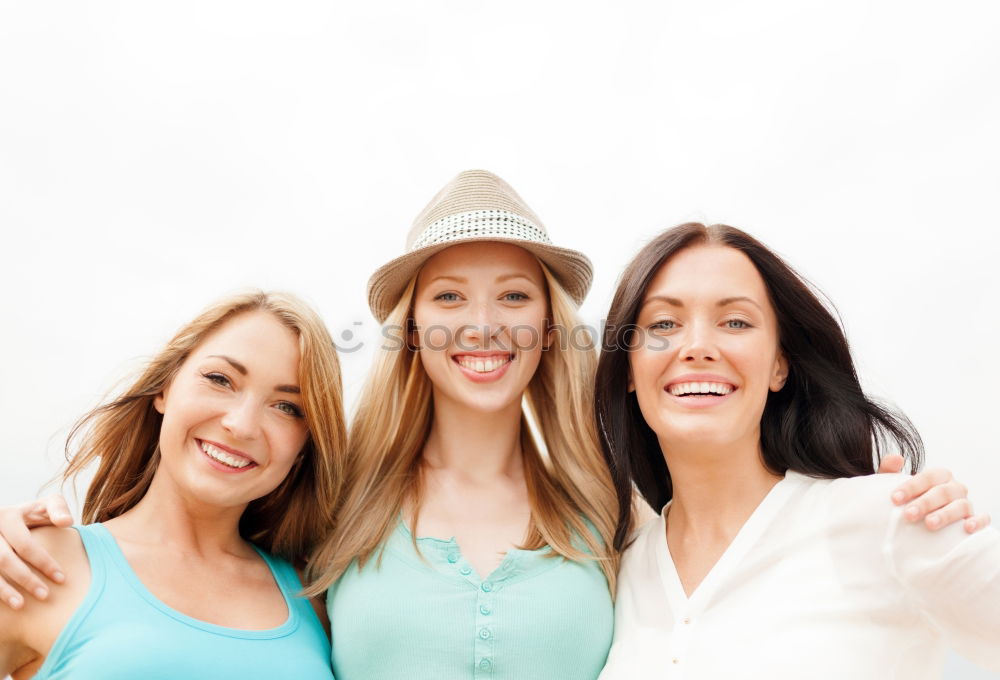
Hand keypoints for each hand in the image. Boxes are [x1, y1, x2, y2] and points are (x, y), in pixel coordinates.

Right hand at [0, 495, 72, 609]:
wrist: (8, 520)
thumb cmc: (33, 514)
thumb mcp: (45, 505)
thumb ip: (58, 510)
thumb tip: (66, 522)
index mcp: (8, 516)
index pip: (26, 544)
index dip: (44, 563)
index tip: (62, 579)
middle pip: (4, 559)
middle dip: (25, 579)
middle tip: (45, 595)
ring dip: (4, 591)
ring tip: (21, 605)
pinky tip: (5, 604)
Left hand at [878, 454, 991, 533]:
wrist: (916, 520)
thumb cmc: (906, 500)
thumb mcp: (894, 486)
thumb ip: (890, 470)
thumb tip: (896, 458)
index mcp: (938, 476)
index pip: (928, 476)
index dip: (911, 486)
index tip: (894, 499)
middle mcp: (954, 487)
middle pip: (943, 492)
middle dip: (925, 503)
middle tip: (908, 515)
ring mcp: (965, 503)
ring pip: (961, 505)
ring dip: (946, 514)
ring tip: (929, 524)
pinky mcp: (974, 520)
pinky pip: (982, 519)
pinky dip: (977, 522)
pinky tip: (966, 528)